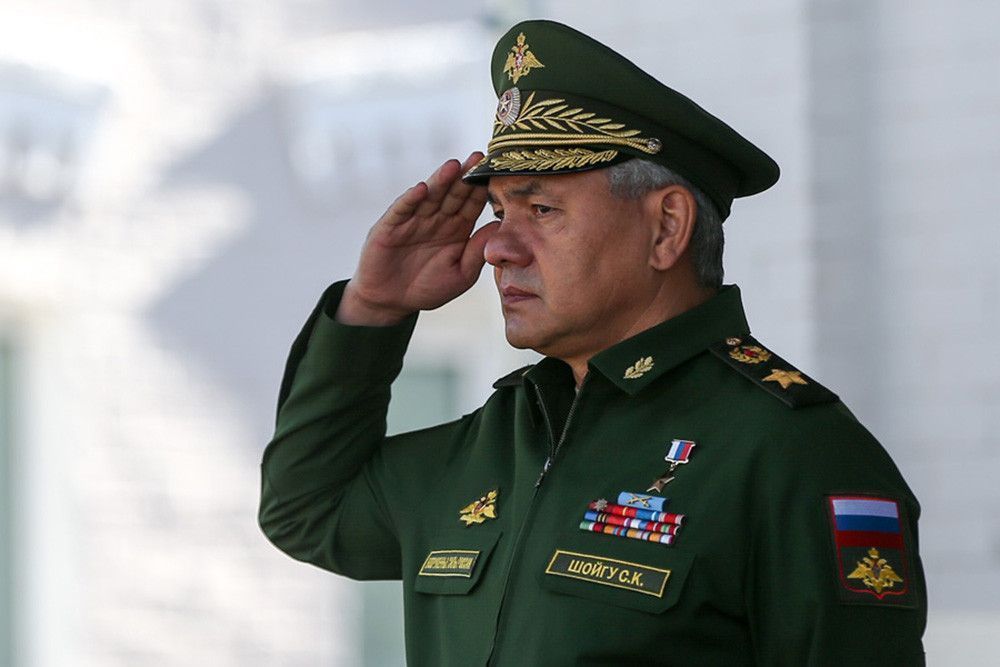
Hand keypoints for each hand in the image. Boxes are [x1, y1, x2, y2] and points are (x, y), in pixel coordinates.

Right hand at [337, 152, 496, 325]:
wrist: (391, 301)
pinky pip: (402, 210)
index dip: (482, 189)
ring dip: (441, 181)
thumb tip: (498, 226)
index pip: (472, 204)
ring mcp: (413, 221)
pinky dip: (411, 199)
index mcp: (456, 229)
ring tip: (454, 166)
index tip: (496, 173)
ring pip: (430, 197)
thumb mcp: (461, 275)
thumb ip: (477, 252)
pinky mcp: (390, 227)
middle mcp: (436, 220)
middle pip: (453, 194)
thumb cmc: (428, 288)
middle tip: (479, 157)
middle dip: (465, 176)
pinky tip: (422, 189)